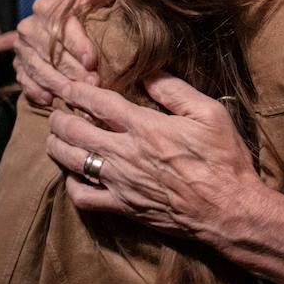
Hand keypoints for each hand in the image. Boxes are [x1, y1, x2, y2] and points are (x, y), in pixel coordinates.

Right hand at [12, 0, 113, 104]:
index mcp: (46, 6)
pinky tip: (50, 99)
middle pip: (49, 51)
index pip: (60, 25)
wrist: (62, 30)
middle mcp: (29, 26)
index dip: (77, 44)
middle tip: (93, 84)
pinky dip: (36, 90)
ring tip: (77, 95)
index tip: (93, 60)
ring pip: (38, 68)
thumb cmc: (87, 15)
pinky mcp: (18, 66)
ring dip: (58, 84)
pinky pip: (24, 81)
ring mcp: (21, 48)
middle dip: (72, 69)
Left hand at [45, 73, 283, 283]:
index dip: (77, 91)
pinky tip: (75, 174)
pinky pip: (83, 197)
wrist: (228, 210)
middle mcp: (125, 154)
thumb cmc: (222, 159)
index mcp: (144, 127)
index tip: (68, 85)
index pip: (97, 103)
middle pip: (75, 131)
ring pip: (72, 161)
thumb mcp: (208, 113)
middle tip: (55, 110)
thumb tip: (149, 73)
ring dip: (57, 145)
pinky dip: (71, 183)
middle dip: (59, 117)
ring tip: (56, 137)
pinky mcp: (123, 207)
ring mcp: (120, 183)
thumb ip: (175, 91)